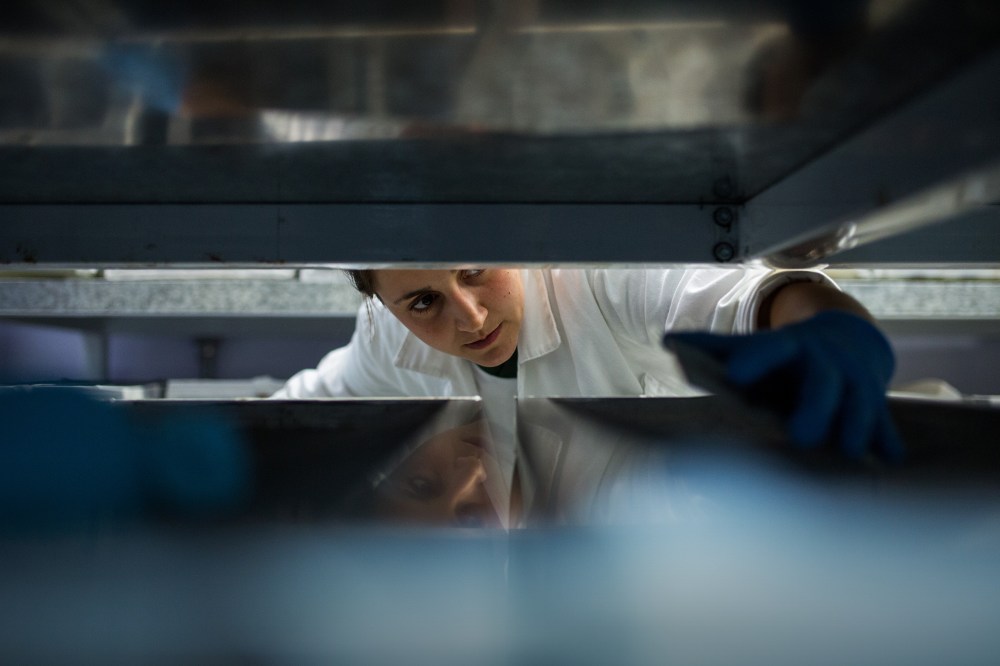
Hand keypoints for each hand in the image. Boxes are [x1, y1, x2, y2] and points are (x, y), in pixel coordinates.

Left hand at [665, 311, 903, 461]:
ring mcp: (855, 380)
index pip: (770, 348)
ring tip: (846, 452)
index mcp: (789, 345)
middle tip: (799, 437)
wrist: (843, 339)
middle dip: (814, 407)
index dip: (754, 360)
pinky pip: (884, 422)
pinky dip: (886, 439)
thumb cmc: (784, 355)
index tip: (734, 377)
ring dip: (855, 425)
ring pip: (860, 401)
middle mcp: (826, 361)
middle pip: (823, 381)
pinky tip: (887, 460)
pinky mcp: (875, 401)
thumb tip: (669, 339)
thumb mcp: (755, 346)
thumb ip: (716, 347)